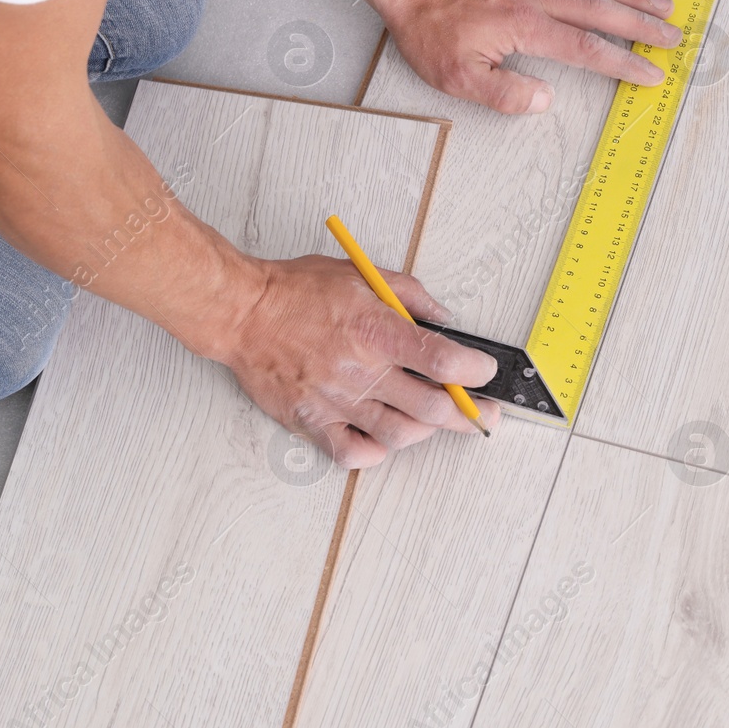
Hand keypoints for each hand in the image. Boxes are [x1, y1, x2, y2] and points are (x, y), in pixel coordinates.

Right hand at [220, 254, 501, 467]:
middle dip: (469, 415)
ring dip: (425, 430)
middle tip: (483, 415)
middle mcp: (361, 370)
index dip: (475, 371)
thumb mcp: (362, 274)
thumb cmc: (296, 292)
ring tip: (431, 420)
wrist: (242, 313)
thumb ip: (410, 295)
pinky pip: (354, 453)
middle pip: (433, 408)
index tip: (486, 372)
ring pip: (400, 435)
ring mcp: (337, 400)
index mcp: (377, 331)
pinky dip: (377, 451)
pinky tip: (383, 436)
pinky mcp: (313, 421)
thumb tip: (444, 318)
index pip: (443, 360)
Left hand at [377, 0, 683, 114]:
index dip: (622, 63)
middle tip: (674, 37)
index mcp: (525, 28)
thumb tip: (545, 100)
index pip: (586, 49)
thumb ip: (504, 94)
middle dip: (642, 26)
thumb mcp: (457, 78)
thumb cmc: (428, 30)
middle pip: (601, 11)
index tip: (650, 74)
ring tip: (662, 5)